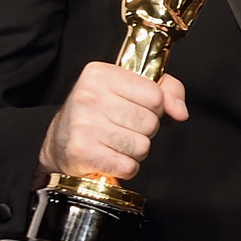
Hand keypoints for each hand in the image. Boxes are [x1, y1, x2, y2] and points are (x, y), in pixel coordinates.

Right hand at [38, 61, 188, 180]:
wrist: (60, 141)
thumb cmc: (100, 112)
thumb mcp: (131, 89)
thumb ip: (167, 91)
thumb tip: (180, 111)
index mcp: (101, 74)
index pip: (156, 96)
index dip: (155, 107)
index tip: (137, 107)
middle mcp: (89, 97)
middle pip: (151, 122)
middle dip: (144, 130)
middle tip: (123, 127)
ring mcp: (84, 125)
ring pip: (142, 146)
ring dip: (135, 150)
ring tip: (116, 142)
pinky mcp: (83, 152)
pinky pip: (129, 166)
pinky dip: (125, 166)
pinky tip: (110, 156)